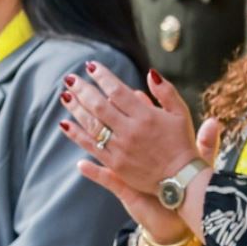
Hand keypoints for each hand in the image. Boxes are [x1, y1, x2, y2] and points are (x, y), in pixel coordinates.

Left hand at [59, 64, 197, 211]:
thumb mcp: (180, 113)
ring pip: (92, 125)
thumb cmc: (182, 143)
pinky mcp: (115, 164)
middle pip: (100, 105)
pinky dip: (76, 134)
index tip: (91, 66)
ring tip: (64, 95)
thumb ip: (166, 92)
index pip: (118, 91)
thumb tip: (150, 73)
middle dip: (83, 90)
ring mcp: (121, 148)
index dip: (103, 77)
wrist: (181, 179)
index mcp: (146, 115)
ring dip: (75, 108)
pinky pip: (90, 146)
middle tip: (70, 78)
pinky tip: (64, 124)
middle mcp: (131, 130)